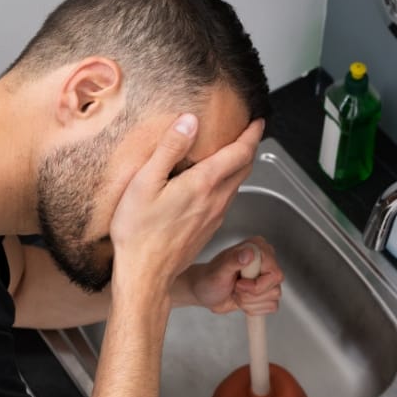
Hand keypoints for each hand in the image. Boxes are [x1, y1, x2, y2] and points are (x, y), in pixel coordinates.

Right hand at [109, 113, 263, 299]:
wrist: (145, 275)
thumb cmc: (139, 232)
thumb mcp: (145, 182)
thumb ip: (169, 149)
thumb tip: (189, 121)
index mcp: (203, 184)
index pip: (240, 153)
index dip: (252, 134)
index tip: (257, 121)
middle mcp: (215, 200)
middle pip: (244, 169)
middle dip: (250, 147)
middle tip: (249, 132)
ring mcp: (214, 217)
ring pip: (236, 185)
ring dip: (240, 166)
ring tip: (233, 153)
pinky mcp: (208, 229)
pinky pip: (226, 200)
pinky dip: (228, 184)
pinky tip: (213, 183)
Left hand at [181, 236, 283, 315]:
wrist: (204, 292)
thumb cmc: (208, 279)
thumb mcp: (219, 271)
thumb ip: (233, 260)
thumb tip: (249, 253)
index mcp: (258, 248)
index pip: (274, 273)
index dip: (256, 285)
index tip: (238, 284)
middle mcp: (266, 261)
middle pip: (275, 288)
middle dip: (251, 295)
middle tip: (235, 288)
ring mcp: (267, 277)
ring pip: (273, 299)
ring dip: (250, 302)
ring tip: (236, 293)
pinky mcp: (266, 291)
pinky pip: (272, 306)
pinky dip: (253, 308)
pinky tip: (241, 300)